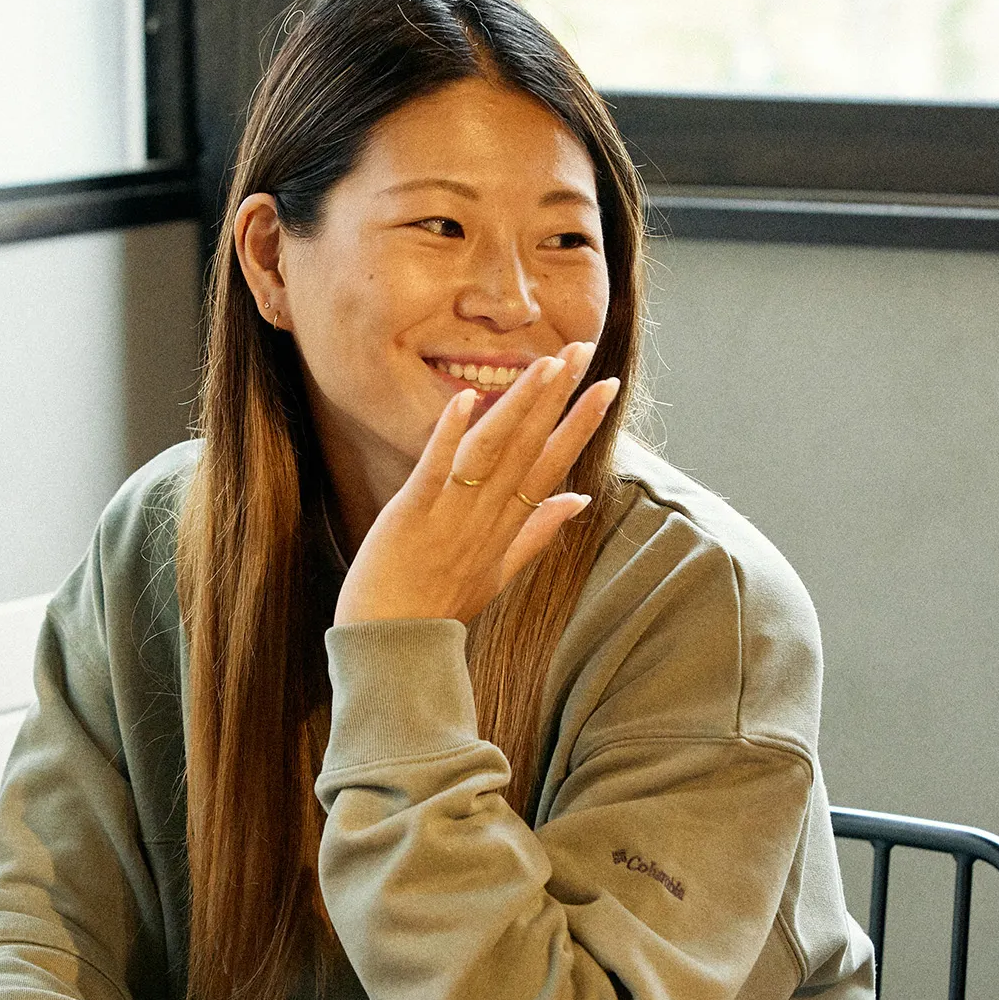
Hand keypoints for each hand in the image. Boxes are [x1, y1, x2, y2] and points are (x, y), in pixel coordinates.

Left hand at [335, 339, 619, 625]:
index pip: (552, 465)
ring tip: (543, 364)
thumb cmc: (438, 609)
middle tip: (581, 349)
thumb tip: (577, 499)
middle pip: (529, 448)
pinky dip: (451, 435)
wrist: (393, 650)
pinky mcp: (411, 517)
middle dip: (557, 397)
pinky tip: (466, 399)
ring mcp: (451, 517)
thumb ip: (538, 532)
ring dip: (518, 406)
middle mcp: (487, 518)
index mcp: (507, 527)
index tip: (605, 386)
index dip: (579, 424)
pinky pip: (436, 471)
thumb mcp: (499, 573)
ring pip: (492, 452)